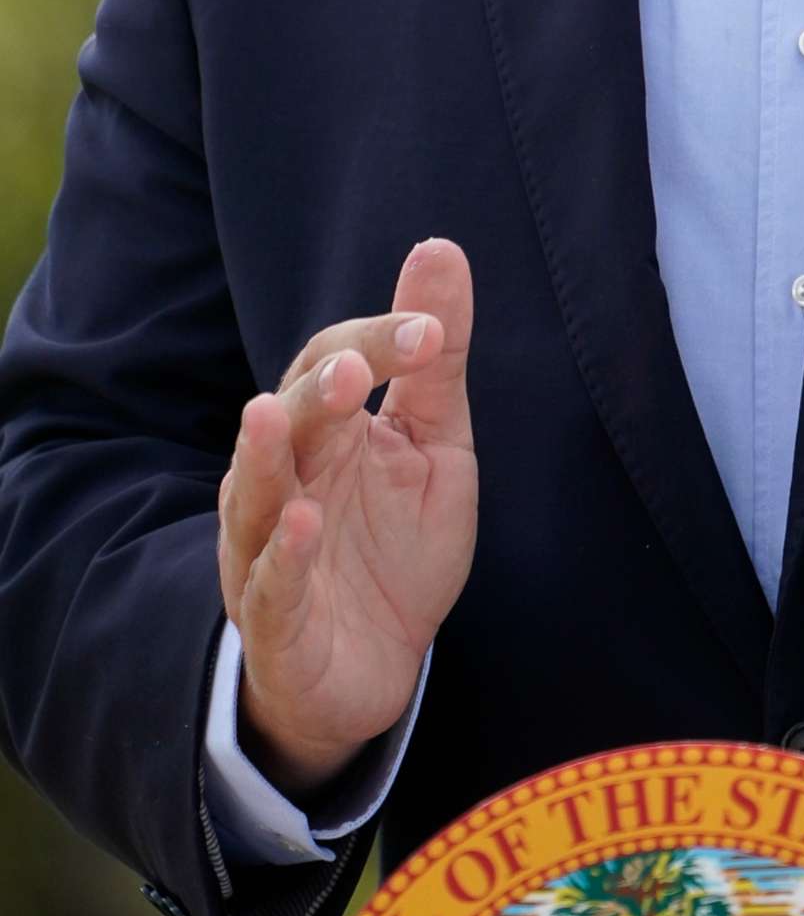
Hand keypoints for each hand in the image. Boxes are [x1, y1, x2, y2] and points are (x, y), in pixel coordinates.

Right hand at [217, 238, 475, 798]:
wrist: (379, 668)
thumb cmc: (396, 547)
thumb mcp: (435, 444)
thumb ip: (434, 360)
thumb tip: (438, 247)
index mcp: (322, 433)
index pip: (329, 363)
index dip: (375, 343)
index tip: (429, 331)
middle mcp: (283, 482)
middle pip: (286, 420)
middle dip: (314, 391)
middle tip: (348, 368)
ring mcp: (267, 552)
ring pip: (253, 497)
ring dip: (264, 458)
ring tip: (273, 416)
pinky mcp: (275, 623)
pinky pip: (269, 587)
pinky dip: (280, 557)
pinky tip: (299, 524)